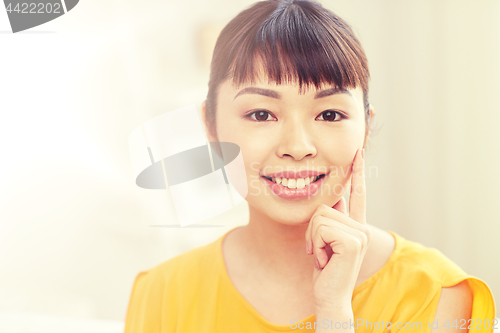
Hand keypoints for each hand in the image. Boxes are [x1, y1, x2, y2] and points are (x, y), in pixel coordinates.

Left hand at [305, 148, 370, 312]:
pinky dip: (314, 245)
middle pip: (324, 207)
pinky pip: (321, 229)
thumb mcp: (324, 242)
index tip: (358, 152)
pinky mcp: (354, 241)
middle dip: (312, 231)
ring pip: (320, 216)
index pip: (357, 194)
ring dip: (312, 240)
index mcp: (355, 226)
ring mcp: (360, 234)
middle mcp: (361, 228)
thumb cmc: (324, 270)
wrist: (329, 296)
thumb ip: (330, 220)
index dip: (358, 172)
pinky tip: (323, 260)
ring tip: (322, 257)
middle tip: (318, 252)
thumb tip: (334, 197)